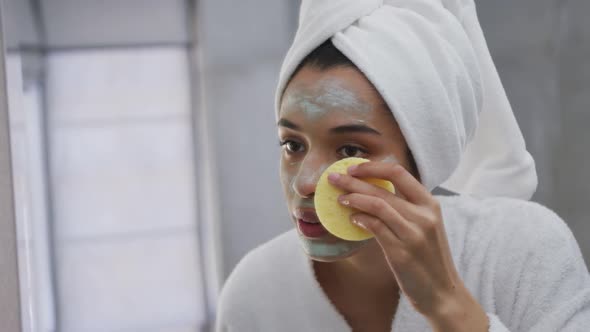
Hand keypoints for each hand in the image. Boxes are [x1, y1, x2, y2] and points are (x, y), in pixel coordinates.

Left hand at [327, 161, 487, 330]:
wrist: (442, 292)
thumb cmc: (428, 258)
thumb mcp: (425, 226)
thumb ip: (406, 208)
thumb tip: (369, 193)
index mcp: (430, 204)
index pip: (399, 173)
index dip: (373, 167)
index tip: (353, 167)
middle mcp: (424, 215)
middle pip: (382, 189)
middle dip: (353, 181)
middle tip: (333, 178)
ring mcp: (414, 234)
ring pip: (377, 205)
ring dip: (354, 198)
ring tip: (339, 199)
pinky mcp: (401, 252)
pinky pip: (376, 227)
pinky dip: (361, 219)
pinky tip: (352, 219)